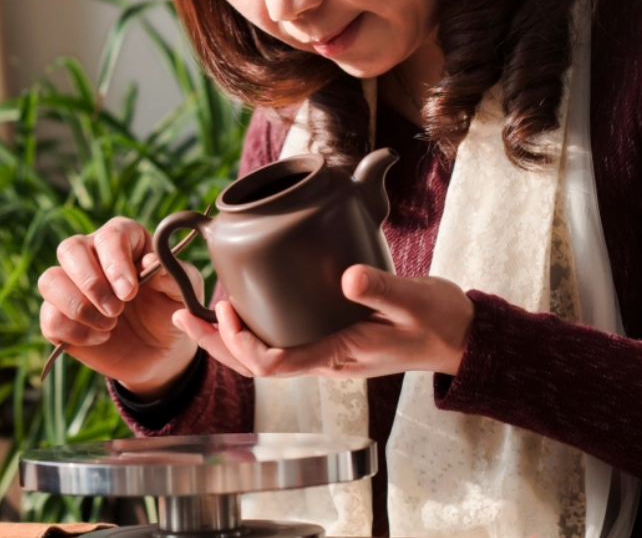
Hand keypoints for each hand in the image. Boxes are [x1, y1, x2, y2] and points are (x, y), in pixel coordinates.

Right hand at [38, 216, 202, 396]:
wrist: (159, 351)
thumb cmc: (170, 310)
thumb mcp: (183, 293)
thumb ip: (173, 275)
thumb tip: (150, 263)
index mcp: (125, 239)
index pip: (110, 235)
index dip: (116, 261)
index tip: (130, 291)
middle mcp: (92, 255)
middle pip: (70, 249)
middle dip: (91, 282)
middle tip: (117, 310)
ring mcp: (71, 285)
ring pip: (50, 280)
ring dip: (78, 307)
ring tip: (110, 326)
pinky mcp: (59, 316)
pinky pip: (49, 316)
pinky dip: (74, 331)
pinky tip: (100, 338)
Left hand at [172, 266, 473, 380]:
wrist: (459, 335)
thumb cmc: (438, 321)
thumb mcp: (415, 300)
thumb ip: (383, 289)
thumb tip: (349, 277)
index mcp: (338, 355)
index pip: (273, 363)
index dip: (241, 343)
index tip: (225, 309)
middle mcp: (325, 357)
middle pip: (256, 363)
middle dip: (215, 343)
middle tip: (182, 315)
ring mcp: (326, 348)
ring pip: (264, 352)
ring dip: (227, 336)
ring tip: (196, 311)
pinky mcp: (331, 333)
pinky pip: (282, 337)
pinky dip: (255, 324)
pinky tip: (246, 301)